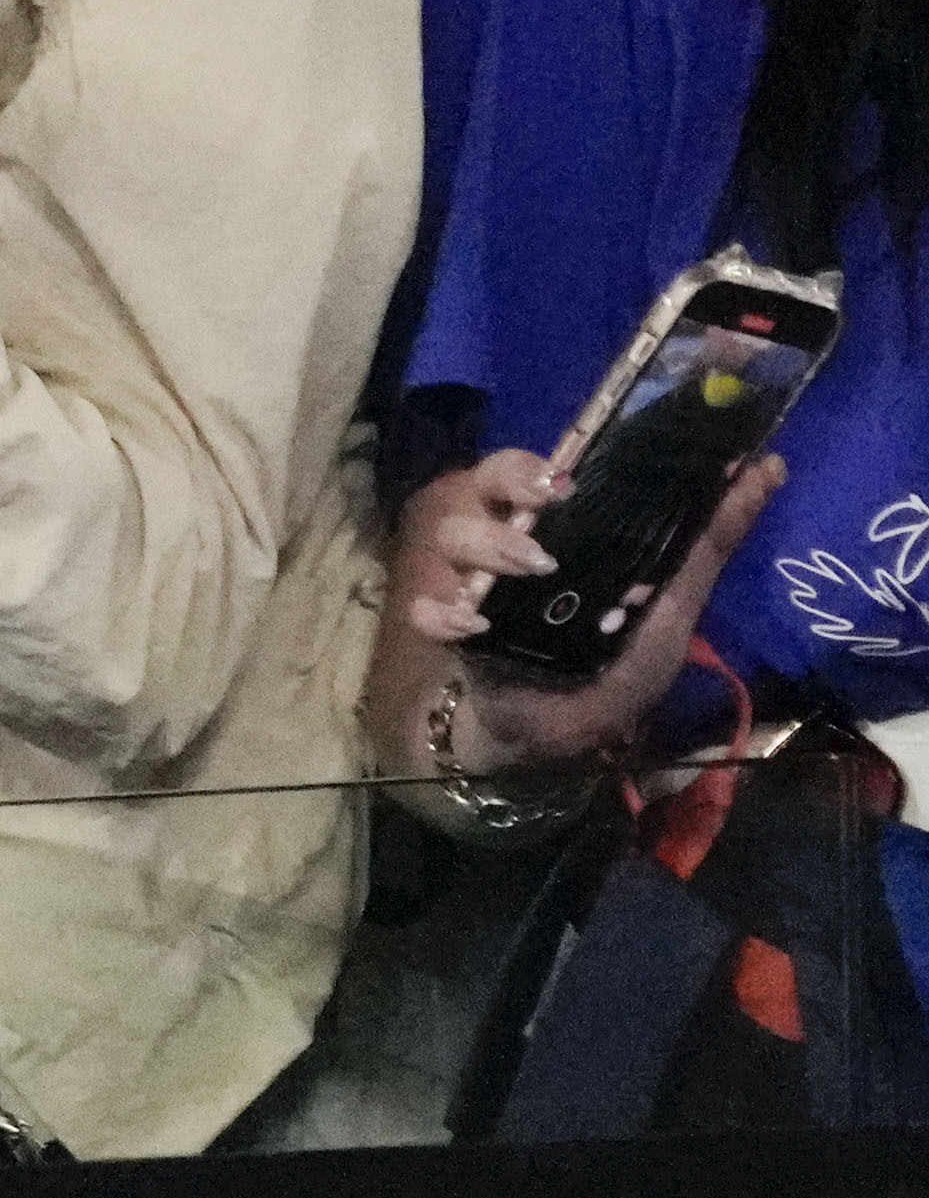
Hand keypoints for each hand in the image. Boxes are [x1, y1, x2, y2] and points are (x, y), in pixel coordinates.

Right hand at [391, 439, 783, 781]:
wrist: (567, 739)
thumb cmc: (619, 666)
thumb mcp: (676, 604)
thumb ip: (712, 539)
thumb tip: (771, 465)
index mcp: (568, 530)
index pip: (542, 469)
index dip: (544, 459)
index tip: (570, 473)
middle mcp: (517, 544)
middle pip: (484, 483)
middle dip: (509, 482)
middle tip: (545, 502)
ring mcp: (480, 585)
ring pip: (454, 535)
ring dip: (488, 544)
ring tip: (532, 568)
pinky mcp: (453, 633)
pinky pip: (426, 610)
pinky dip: (441, 615)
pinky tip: (471, 630)